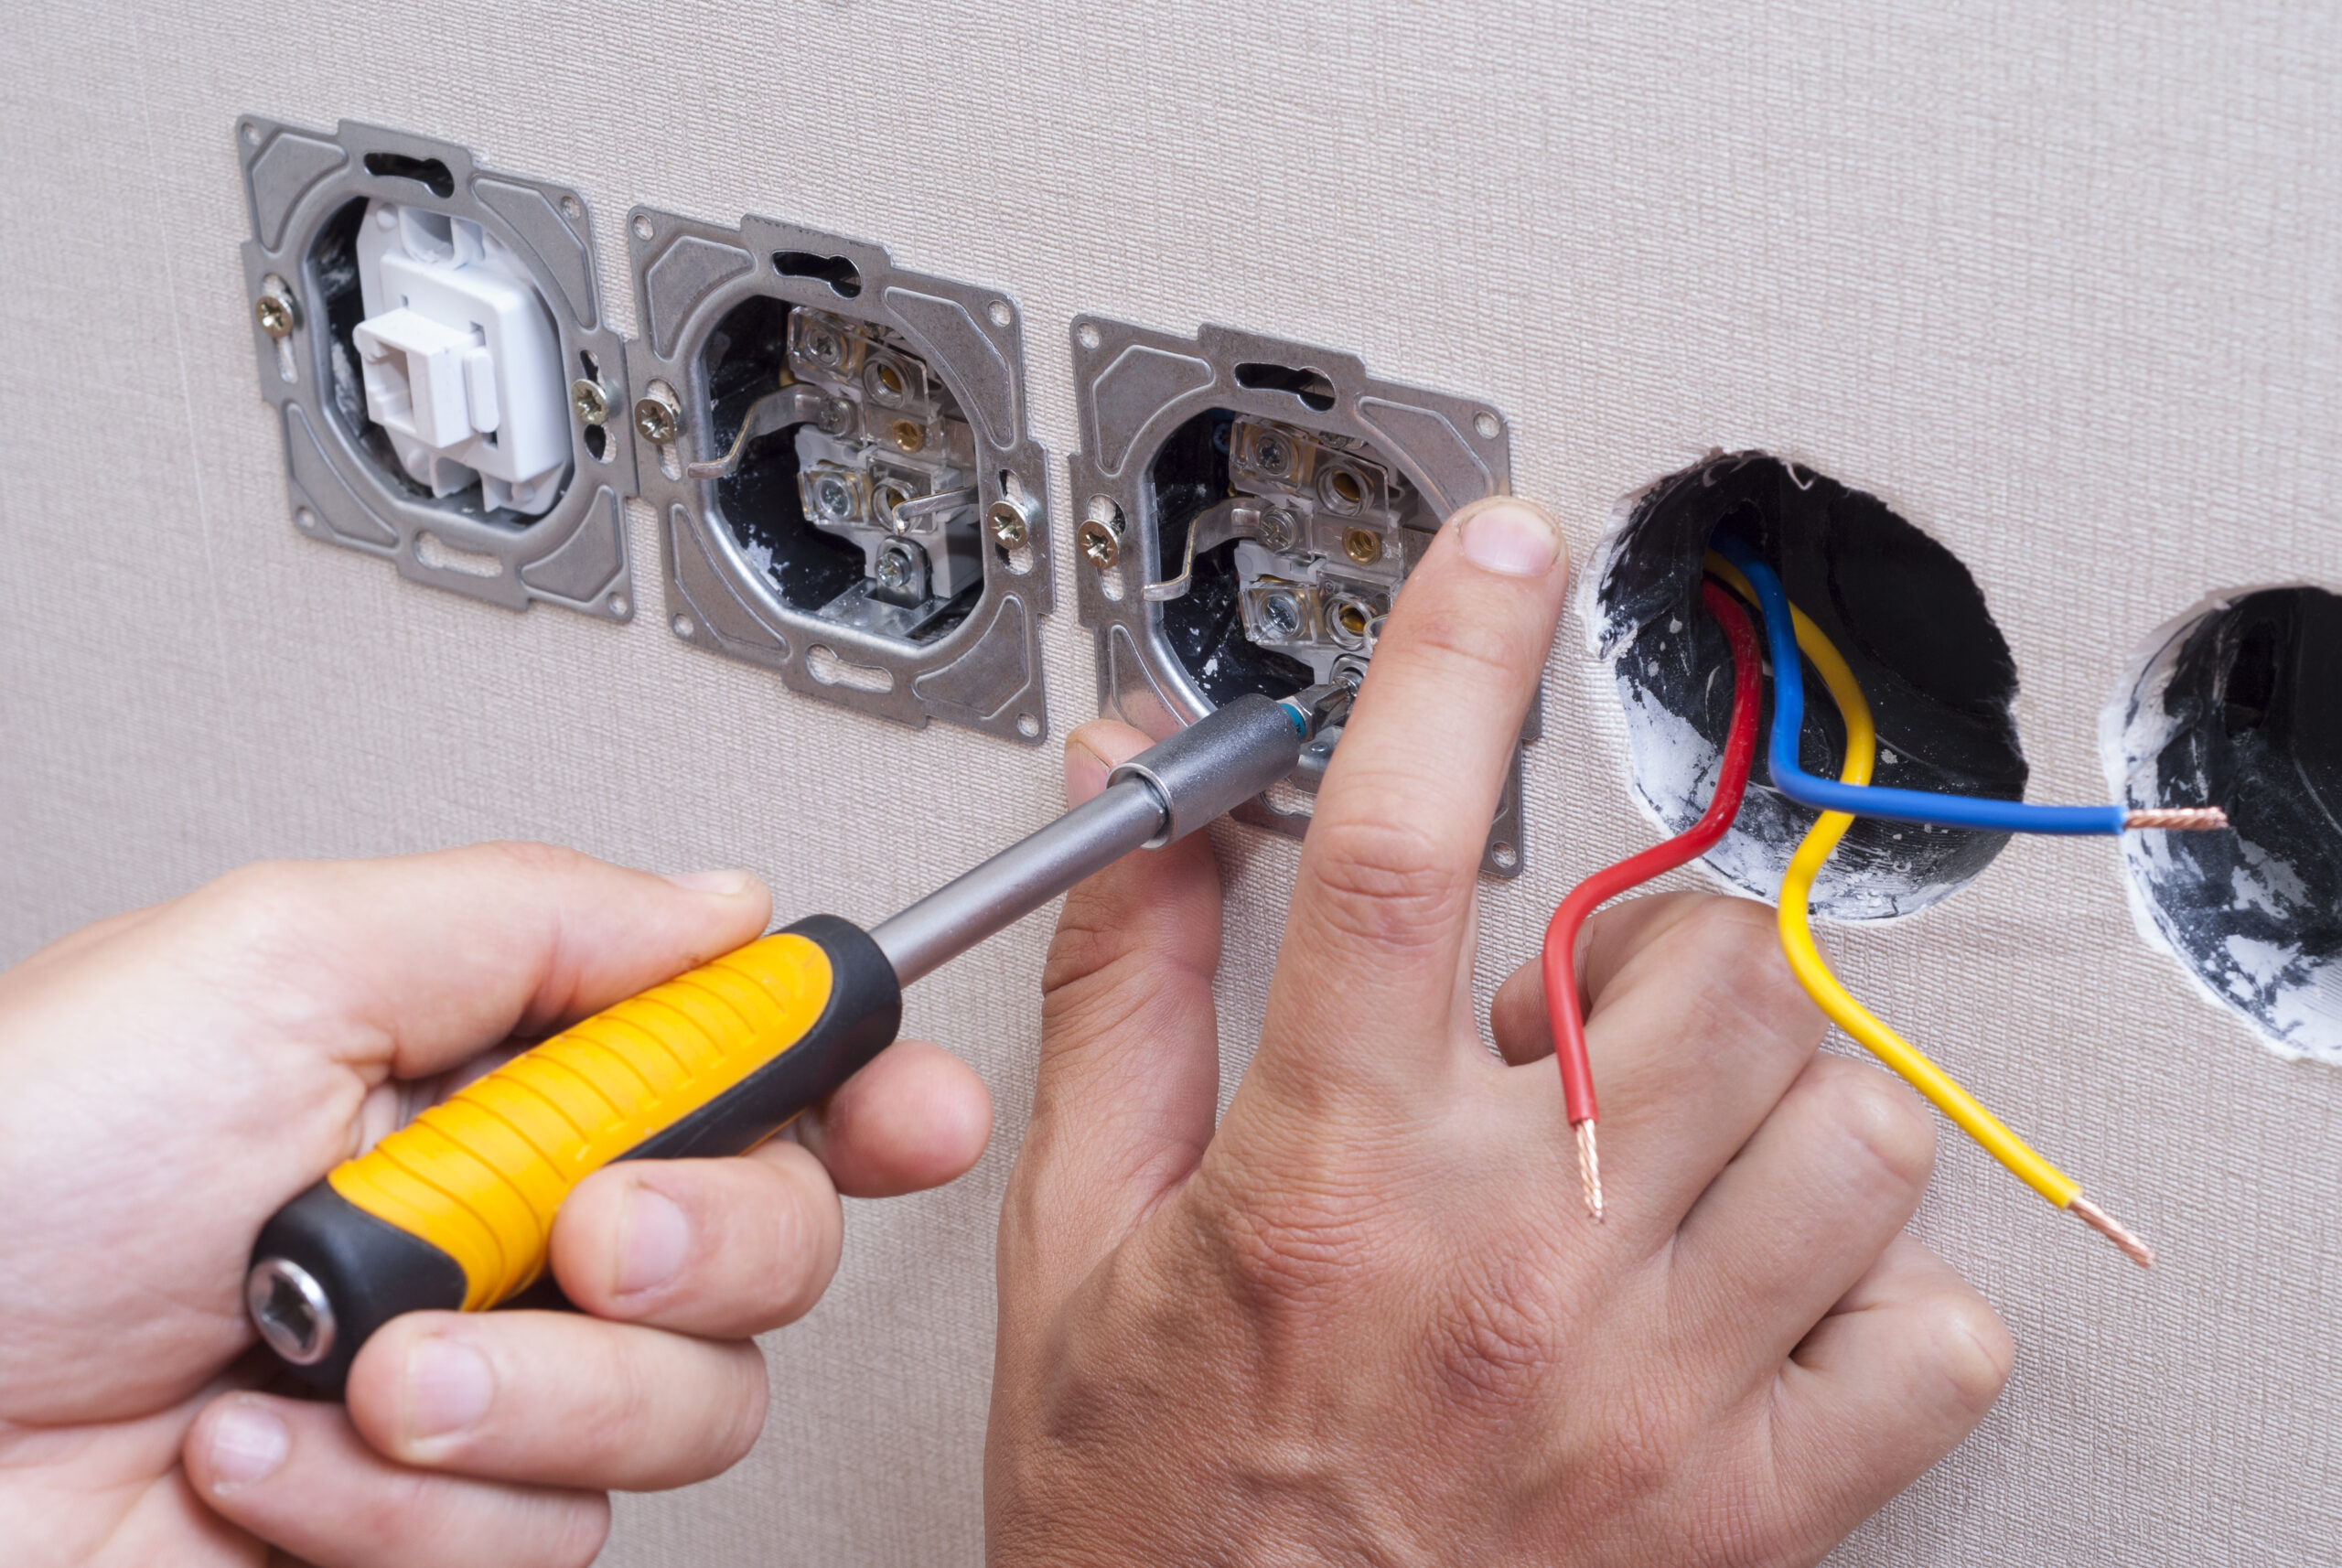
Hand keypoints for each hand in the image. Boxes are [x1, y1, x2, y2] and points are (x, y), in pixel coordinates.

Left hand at [0, 844, 990, 1567]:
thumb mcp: (280, 961)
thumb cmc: (6, 1169)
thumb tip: (727, 908)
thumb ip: (539, 917)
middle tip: (580, 1227)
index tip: (913, 1108)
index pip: (746, 1066)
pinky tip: (276, 1459)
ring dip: (524, 1390)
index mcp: (495, 1069)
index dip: (864, 1085)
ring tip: (364, 1361)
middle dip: (700, 1240)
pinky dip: (402, 1514)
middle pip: (775, 1239)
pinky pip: (551, 1544)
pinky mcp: (440, 1534)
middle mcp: (515, 1228)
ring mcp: (488, 1389)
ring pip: (689, 1409)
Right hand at [988, 498, 2011, 1565]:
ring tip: (1671, 1143)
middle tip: (1584, 1007)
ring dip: (1773, 1096)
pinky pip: (1934, 1333)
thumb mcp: (1078, 1237)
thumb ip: (1123, 989)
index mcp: (1324, 1179)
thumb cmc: (1147, 1508)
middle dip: (1654, 944)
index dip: (1454, 658)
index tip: (1504, 554)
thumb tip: (1145, 802)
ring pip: (1850, 1122)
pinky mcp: (1747, 1508)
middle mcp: (1504, 1266)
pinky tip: (1764, 1289)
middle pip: (1698, 961)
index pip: (1391, 846)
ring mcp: (1648, 1389)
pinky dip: (1885, 1290)